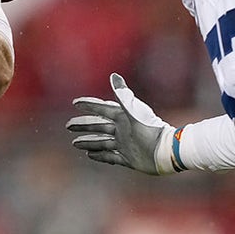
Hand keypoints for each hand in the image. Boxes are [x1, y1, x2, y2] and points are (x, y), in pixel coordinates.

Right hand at [66, 73, 180, 174]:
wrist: (166, 151)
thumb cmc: (150, 129)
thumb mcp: (133, 111)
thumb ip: (122, 95)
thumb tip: (113, 75)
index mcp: (123, 117)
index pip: (102, 109)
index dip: (89, 105)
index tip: (75, 103)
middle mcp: (122, 130)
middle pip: (98, 126)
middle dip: (83, 125)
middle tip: (68, 125)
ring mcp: (124, 144)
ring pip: (102, 142)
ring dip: (88, 141)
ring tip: (74, 142)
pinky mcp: (128, 158)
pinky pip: (110, 156)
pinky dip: (100, 155)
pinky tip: (89, 154)